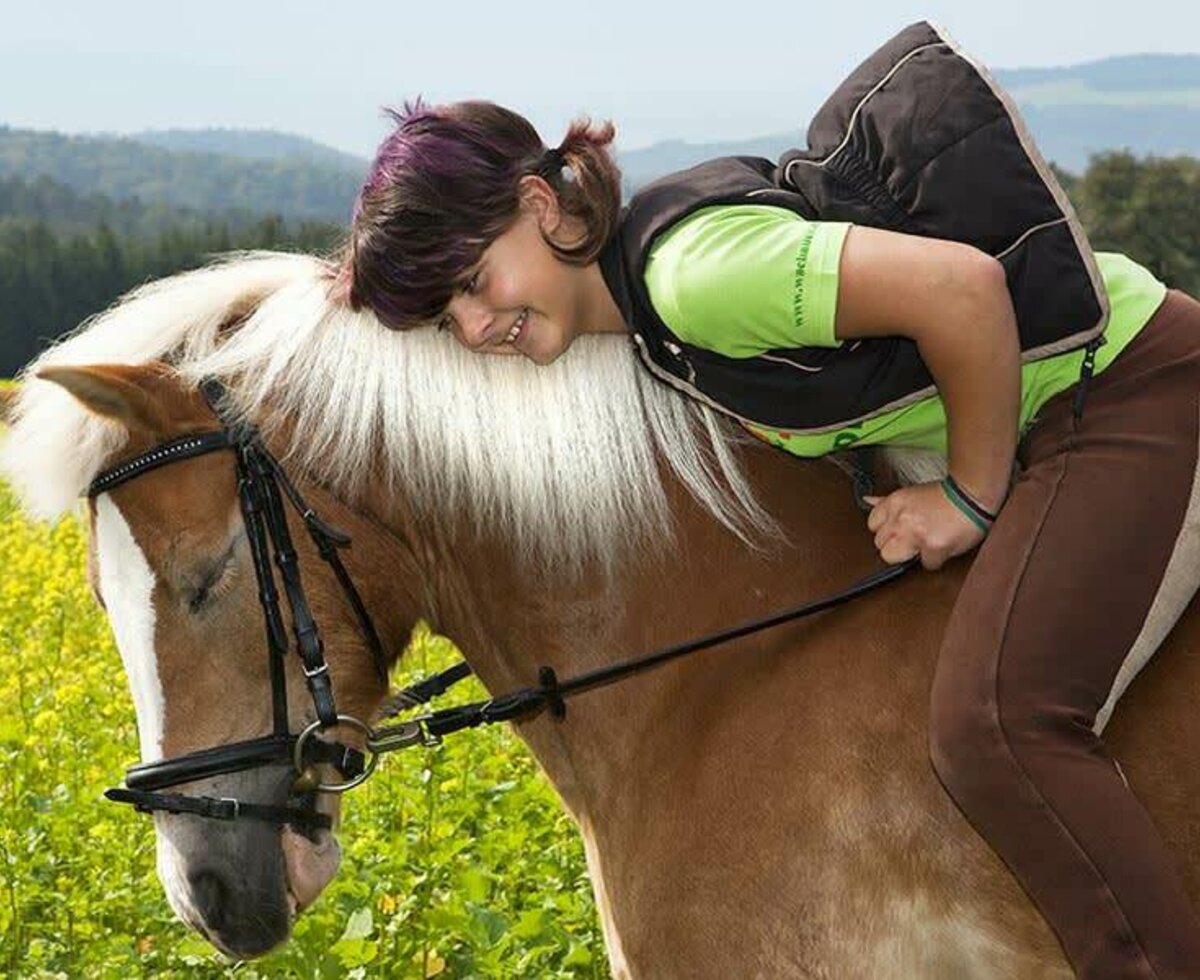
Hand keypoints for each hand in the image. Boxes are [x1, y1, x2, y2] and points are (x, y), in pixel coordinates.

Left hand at [863, 482, 987, 569]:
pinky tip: (944, 545)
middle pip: (880, 545)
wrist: (974, 494)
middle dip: (897, 545)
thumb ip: (887, 501)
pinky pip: (927, 564)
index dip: (887, 531)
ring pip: (892, 557)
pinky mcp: (933, 546)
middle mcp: (901, 517)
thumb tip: (867, 499)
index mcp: (895, 503)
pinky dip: (936, 559)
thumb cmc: (945, 495)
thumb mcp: (912, 493)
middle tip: (915, 539)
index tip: (900, 531)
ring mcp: (916, 533)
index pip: (873, 525)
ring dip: (909, 555)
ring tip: (926, 543)